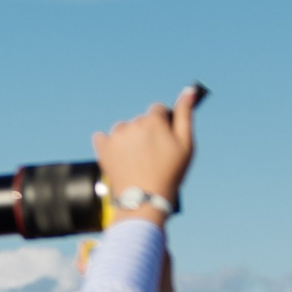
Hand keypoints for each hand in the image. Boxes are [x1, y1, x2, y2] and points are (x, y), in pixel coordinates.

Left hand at [92, 84, 201, 218]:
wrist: (144, 200)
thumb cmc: (169, 173)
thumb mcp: (186, 144)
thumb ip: (185, 114)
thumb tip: (189, 90)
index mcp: (153, 120)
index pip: (157, 110)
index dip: (162, 126)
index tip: (163, 142)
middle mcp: (133, 124)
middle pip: (140, 121)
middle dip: (145, 133)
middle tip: (151, 156)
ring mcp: (116, 136)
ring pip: (123, 130)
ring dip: (128, 139)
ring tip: (136, 160)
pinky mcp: (103, 148)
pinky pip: (102, 138)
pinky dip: (109, 145)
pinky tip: (118, 157)